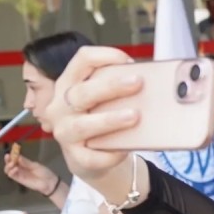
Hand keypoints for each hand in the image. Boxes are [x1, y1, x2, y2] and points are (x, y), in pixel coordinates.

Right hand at [4, 150, 58, 195]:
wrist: (49, 182)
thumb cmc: (44, 173)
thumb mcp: (35, 165)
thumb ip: (26, 162)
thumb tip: (18, 157)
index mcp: (24, 164)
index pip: (15, 159)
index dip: (11, 156)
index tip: (10, 152)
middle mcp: (20, 169)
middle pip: (10, 164)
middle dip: (8, 160)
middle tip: (8, 157)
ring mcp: (19, 174)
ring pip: (8, 170)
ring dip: (8, 166)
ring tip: (12, 163)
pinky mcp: (19, 180)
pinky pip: (12, 176)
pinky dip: (12, 171)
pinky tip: (16, 168)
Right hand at [45, 46, 142, 182]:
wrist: (90, 157)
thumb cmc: (100, 118)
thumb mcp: (103, 99)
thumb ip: (118, 88)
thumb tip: (152, 80)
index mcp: (69, 83)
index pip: (82, 60)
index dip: (105, 56)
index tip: (129, 61)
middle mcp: (61, 106)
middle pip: (82, 92)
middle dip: (111, 86)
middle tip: (137, 82)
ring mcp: (64, 132)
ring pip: (83, 125)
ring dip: (110, 119)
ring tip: (134, 116)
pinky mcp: (75, 156)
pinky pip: (91, 157)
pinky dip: (109, 154)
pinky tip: (124, 150)